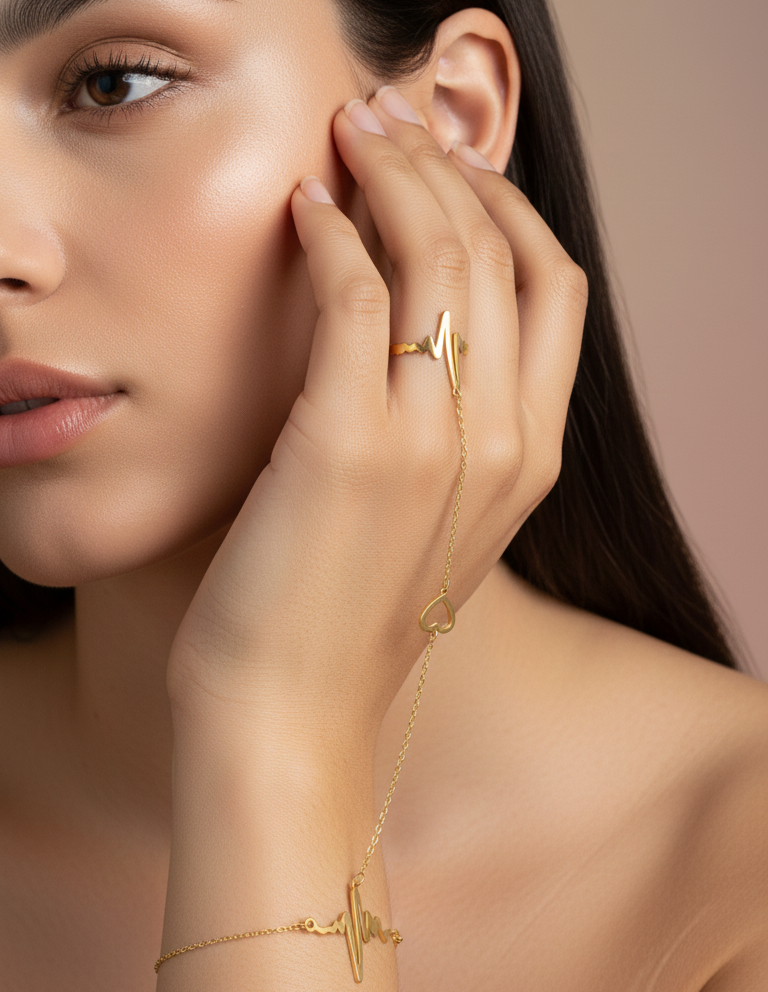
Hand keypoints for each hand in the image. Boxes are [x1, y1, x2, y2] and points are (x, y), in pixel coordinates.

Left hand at [166, 89, 587, 752]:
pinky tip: (301, 211)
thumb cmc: (345, 621)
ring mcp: (432, 441)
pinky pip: (352, 292)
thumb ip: (450, 434)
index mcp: (531, 459)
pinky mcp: (347, 443)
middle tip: (383, 126)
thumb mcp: (432, 524)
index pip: (556, 289)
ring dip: (391, 175)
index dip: (509, 209)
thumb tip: (414, 334)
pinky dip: (328, 233)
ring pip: (437, 255)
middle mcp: (501, 442)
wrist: (294, 715)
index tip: (453, 172)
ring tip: (345, 140)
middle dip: (444, 167)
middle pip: (501, 252)